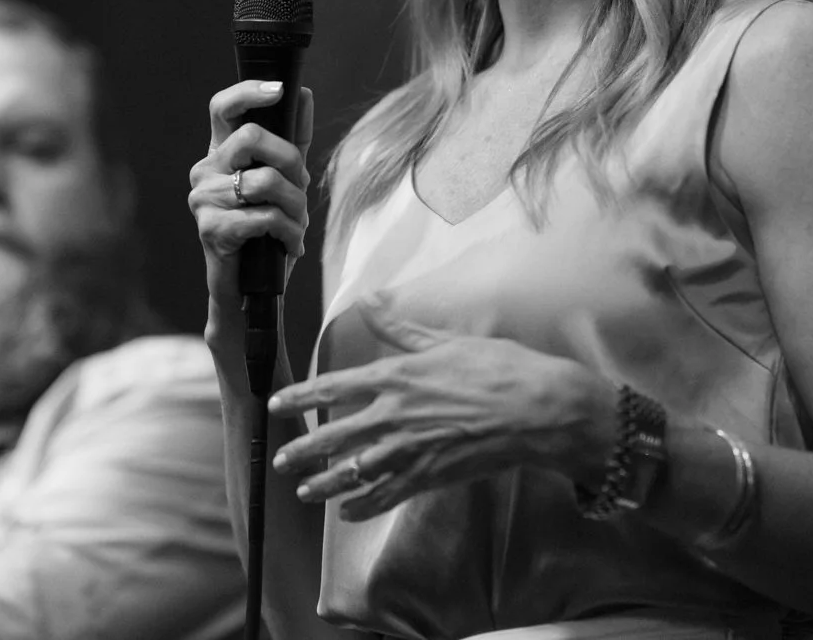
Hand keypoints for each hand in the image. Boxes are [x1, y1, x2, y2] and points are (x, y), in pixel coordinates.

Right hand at [187, 80, 315, 317]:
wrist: (249, 290)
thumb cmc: (265, 232)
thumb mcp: (284, 181)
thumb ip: (293, 139)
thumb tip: (303, 93)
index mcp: (220, 153)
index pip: (222, 108)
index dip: (248, 92)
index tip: (279, 90)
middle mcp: (205, 170)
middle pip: (251, 137)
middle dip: (290, 161)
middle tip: (300, 187)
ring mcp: (204, 199)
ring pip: (265, 181)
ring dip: (296, 205)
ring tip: (298, 225)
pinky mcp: (212, 228)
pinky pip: (265, 216)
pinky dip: (289, 231)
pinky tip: (290, 245)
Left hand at [266, 302, 614, 520]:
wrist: (537, 410)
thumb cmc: (496, 367)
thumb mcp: (445, 339)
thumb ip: (400, 326)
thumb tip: (369, 300)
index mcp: (395, 376)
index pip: (333, 387)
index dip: (300, 396)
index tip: (275, 404)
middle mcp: (394, 415)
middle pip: (334, 436)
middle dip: (303, 450)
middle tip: (280, 461)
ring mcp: (410, 449)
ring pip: (355, 472)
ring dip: (325, 483)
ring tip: (304, 492)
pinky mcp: (430, 476)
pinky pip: (388, 495)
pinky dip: (365, 506)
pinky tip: (349, 513)